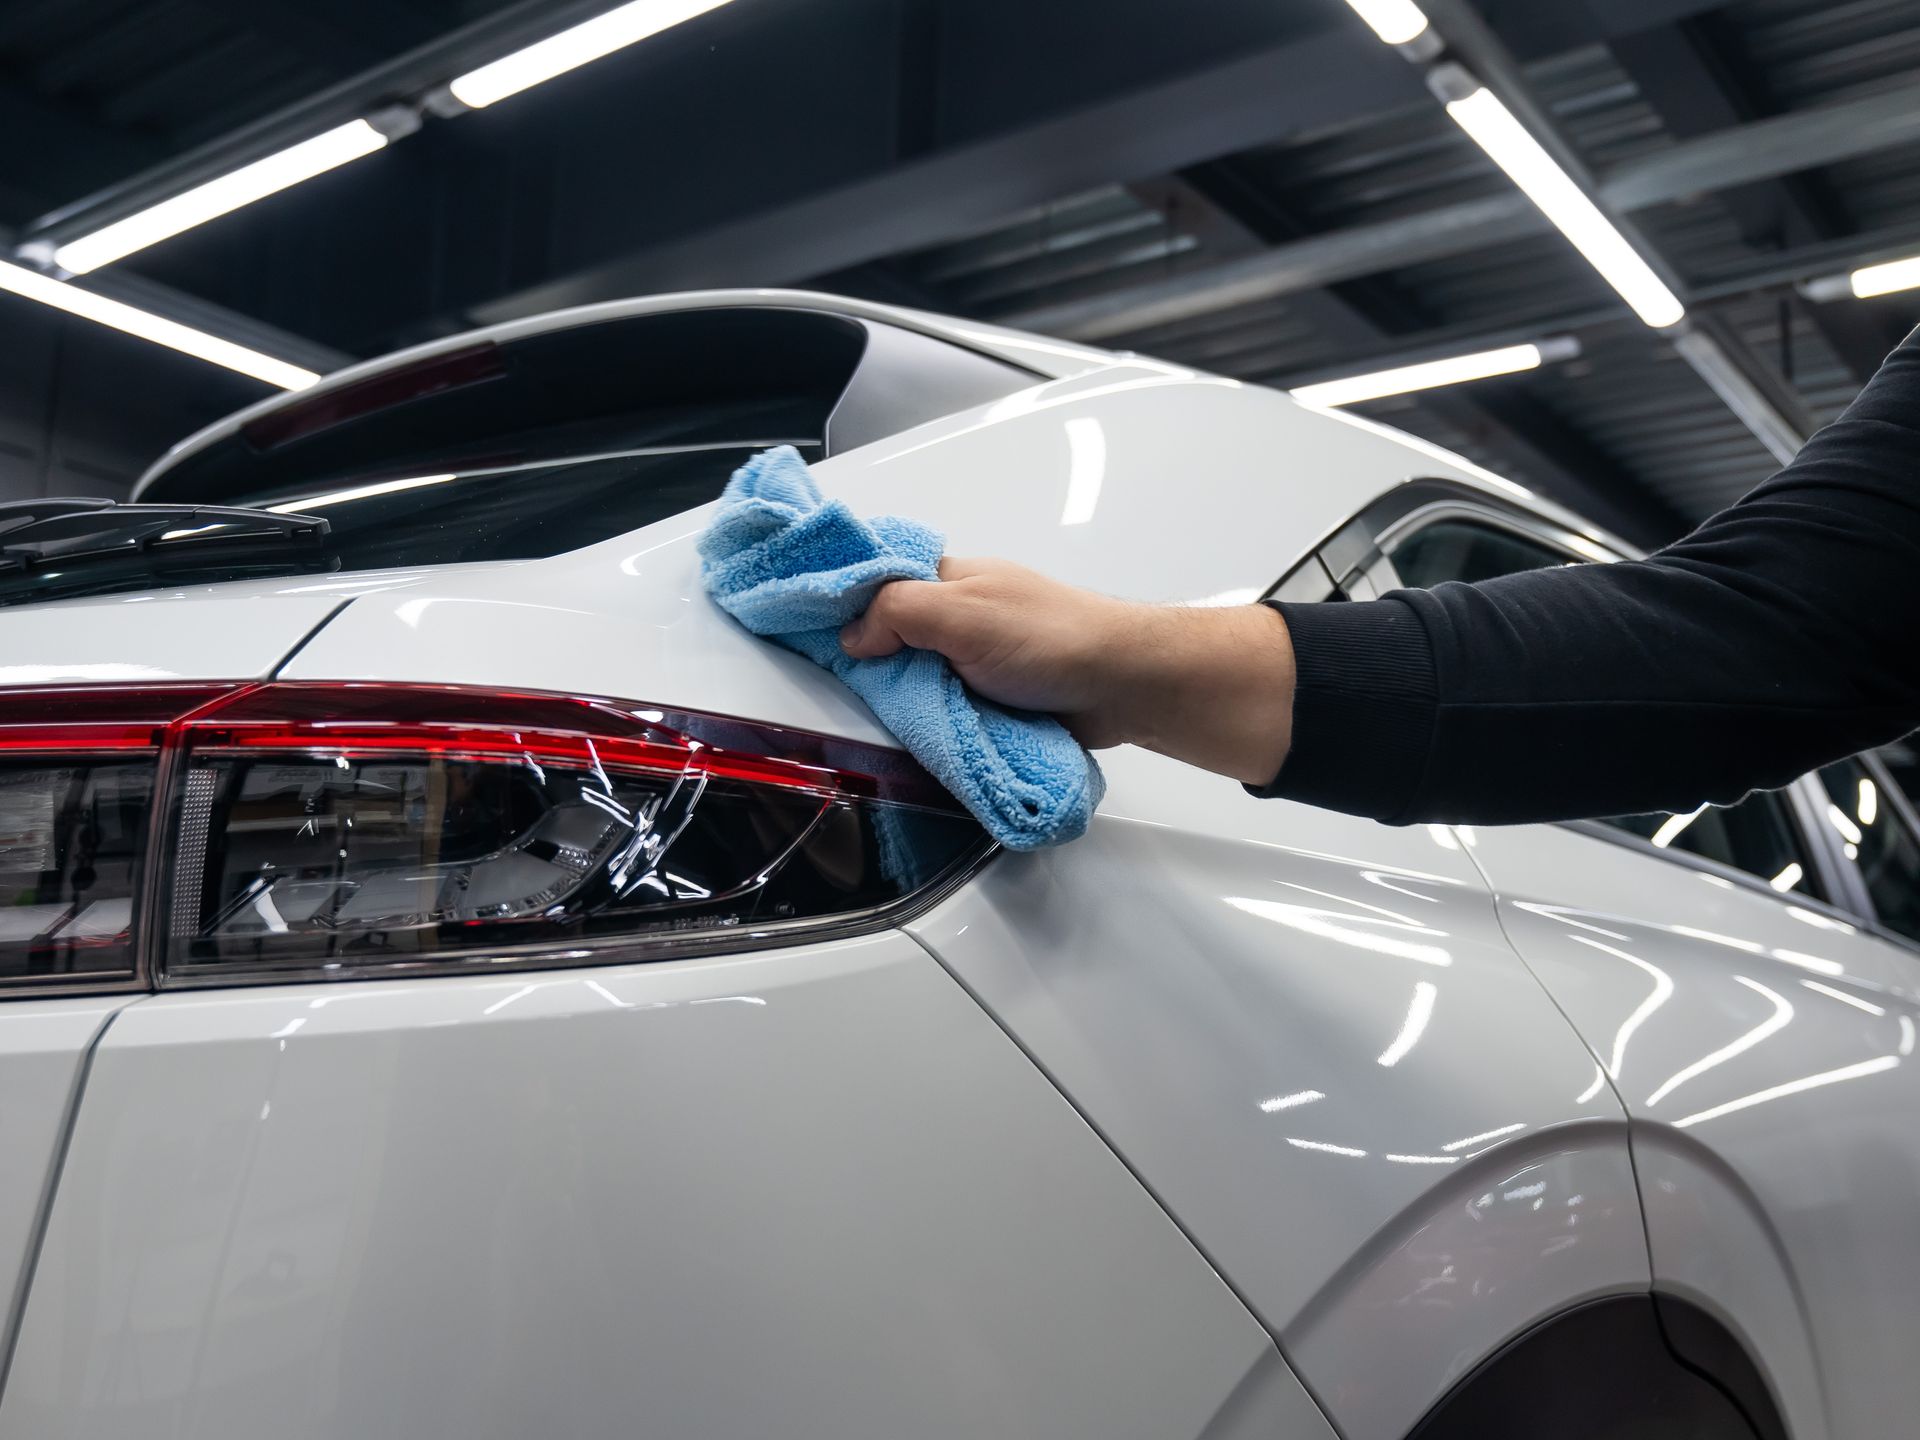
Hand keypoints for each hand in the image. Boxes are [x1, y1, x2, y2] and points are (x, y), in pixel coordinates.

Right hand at [839, 557, 1296, 785]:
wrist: (1122, 686)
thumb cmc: (1056, 637)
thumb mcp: (962, 612)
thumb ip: (897, 612)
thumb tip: (850, 635)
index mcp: (943, 578)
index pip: (868, 578)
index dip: (831, 598)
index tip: (791, 621)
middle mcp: (952, 614)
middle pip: (881, 635)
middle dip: (862, 661)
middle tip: (841, 687)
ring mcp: (968, 659)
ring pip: (908, 678)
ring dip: (899, 700)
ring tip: (880, 720)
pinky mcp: (985, 700)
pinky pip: (939, 711)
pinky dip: (928, 724)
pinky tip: (916, 738)